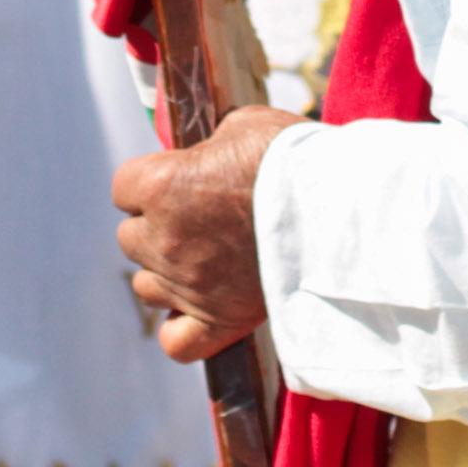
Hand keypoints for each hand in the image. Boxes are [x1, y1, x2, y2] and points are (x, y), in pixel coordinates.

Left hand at [112, 105, 303, 362]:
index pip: (125, 187)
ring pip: (147, 286)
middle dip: (161, 226)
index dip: (154, 179)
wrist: (342, 206)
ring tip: (212, 258)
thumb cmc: (295, 158)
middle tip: (208, 216)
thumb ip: (211, 142)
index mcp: (161, 185)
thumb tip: (206, 152)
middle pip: (132, 237)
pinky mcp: (219, 319)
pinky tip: (200, 310)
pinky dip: (182, 328)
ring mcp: (188, 283)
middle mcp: (164, 238)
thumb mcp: (246, 125)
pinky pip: (176, 341)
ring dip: (169, 272)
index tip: (186, 177)